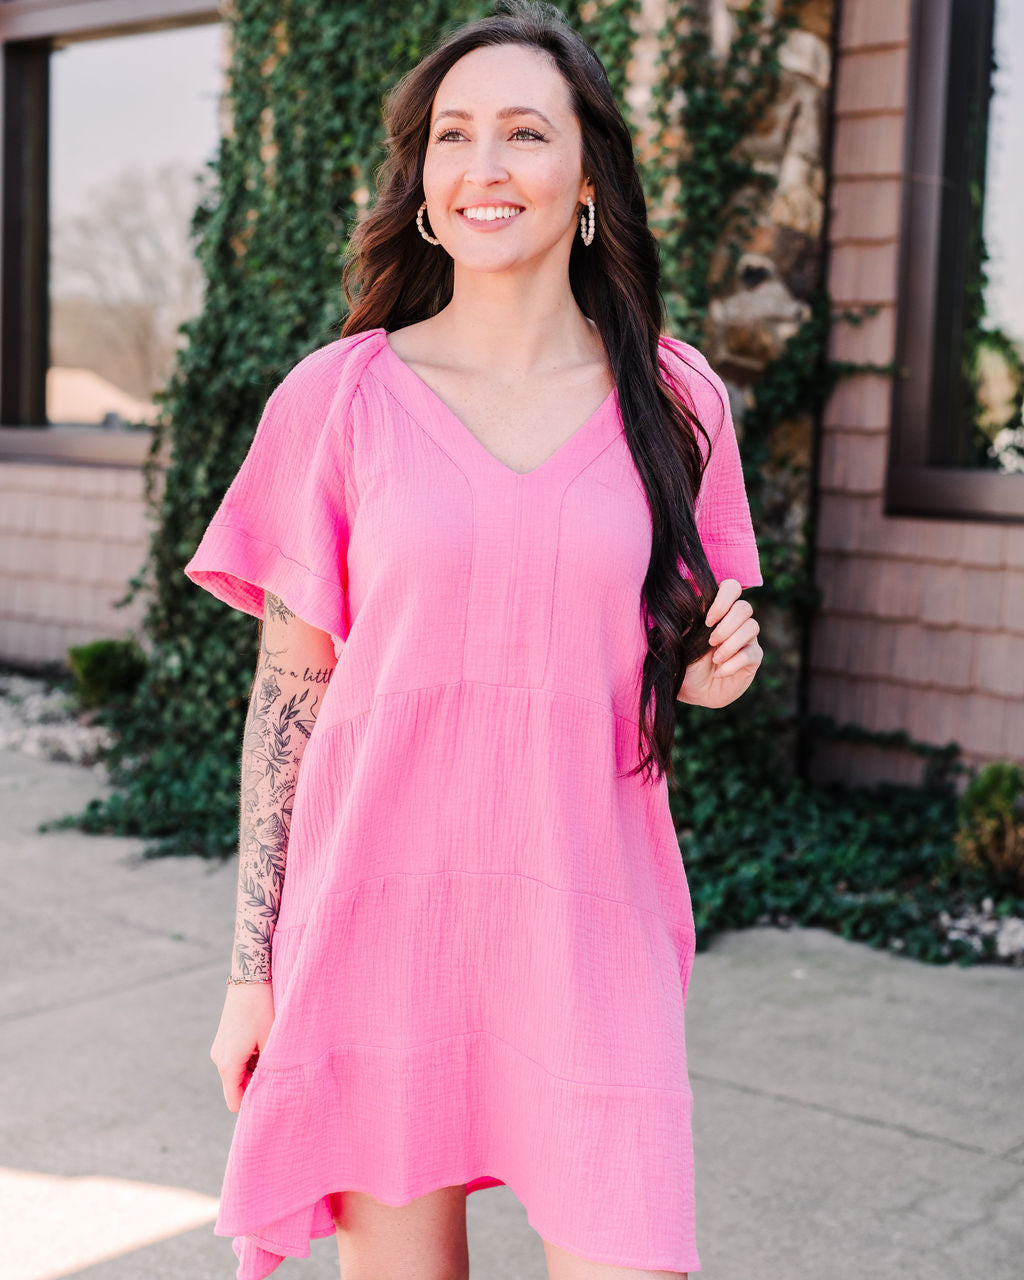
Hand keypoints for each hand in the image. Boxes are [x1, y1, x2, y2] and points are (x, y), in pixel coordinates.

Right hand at [210, 982, 274, 1111]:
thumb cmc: (263, 1008)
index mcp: (228, 1063)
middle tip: (279, 1072)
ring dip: (255, 1069)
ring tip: (273, 1051)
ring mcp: (220, 1048)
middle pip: (237, 1088)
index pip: (235, 1102)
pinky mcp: (224, 1039)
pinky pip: (237, 1060)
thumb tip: (273, 1090)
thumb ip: (270, 1069)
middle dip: (256, 1084)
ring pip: (238, 1073)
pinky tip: (265, 1042)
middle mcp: (219, 1058)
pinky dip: (251, 1058)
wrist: (250, 977)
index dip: (253, 1104)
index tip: (272, 1098)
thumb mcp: (272, 1041)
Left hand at [677, 578, 761, 707]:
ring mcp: (746, 639)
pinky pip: (752, 653)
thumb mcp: (679, 636)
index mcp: (718, 609)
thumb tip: (689, 585)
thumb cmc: (684, 659)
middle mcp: (735, 620)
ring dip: (730, 644)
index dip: (723, 600)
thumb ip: (686, 614)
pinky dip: (733, 663)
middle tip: (710, 641)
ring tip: (715, 659)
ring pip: (752, 627)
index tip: (707, 620)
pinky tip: (719, 672)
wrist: (690, 689)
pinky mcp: (753, 658)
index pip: (731, 587)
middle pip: (745, 607)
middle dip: (726, 625)